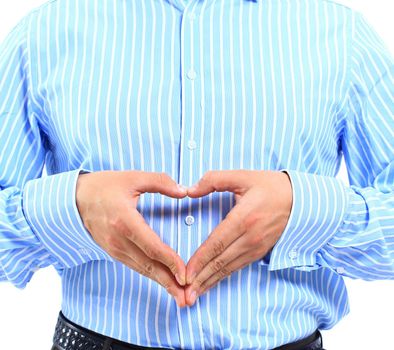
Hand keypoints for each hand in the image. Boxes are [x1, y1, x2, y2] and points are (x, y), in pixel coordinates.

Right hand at [76, 170, 187, 306]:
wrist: (74, 198)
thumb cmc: (103, 186)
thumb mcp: (133, 178)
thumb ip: (161, 182)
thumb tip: (184, 191)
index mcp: (125, 221)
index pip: (152, 247)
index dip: (170, 262)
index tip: (185, 274)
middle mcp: (118, 240)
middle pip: (148, 265)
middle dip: (169, 282)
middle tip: (187, 298)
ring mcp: (114, 248)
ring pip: (142, 269)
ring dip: (161, 283)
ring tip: (178, 295)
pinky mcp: (113, 251)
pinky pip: (135, 266)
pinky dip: (150, 275)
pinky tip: (162, 281)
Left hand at [184, 170, 292, 305]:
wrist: (301, 200)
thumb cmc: (270, 186)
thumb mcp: (242, 176)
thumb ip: (213, 180)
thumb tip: (189, 190)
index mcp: (243, 218)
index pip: (216, 243)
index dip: (199, 260)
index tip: (185, 273)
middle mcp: (250, 237)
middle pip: (220, 262)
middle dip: (201, 279)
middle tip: (184, 295)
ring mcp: (257, 247)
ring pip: (228, 268)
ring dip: (210, 282)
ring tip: (194, 295)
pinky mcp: (260, 252)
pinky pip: (238, 267)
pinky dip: (223, 277)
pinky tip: (212, 282)